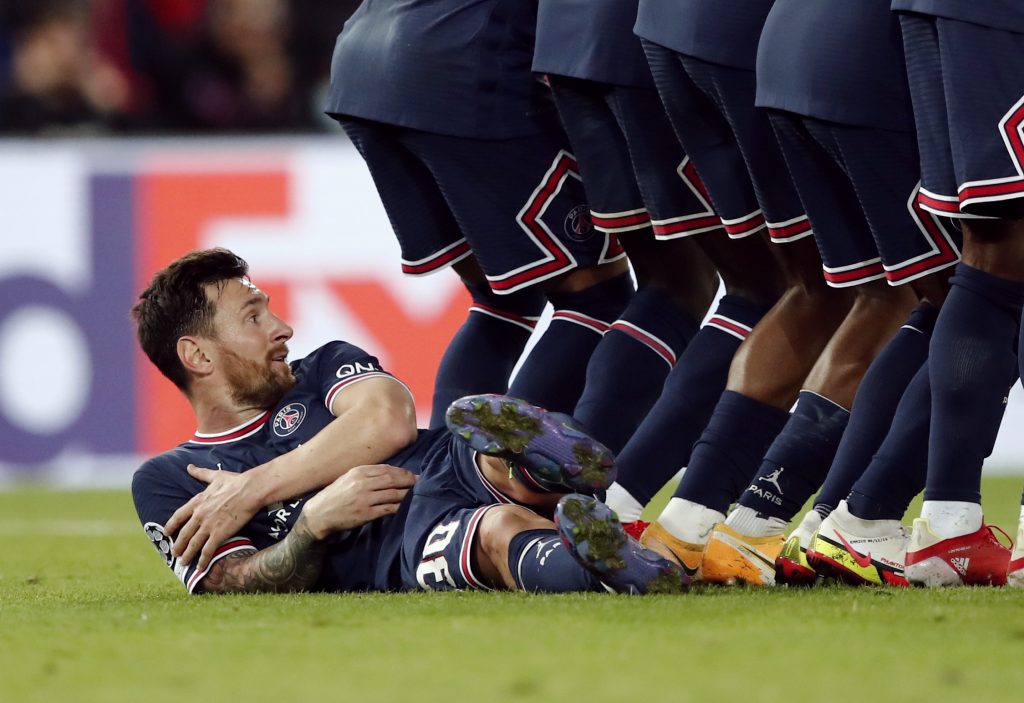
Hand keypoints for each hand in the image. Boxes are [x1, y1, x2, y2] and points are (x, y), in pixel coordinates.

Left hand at [166, 465, 262, 570]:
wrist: (250, 490)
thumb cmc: (235, 482)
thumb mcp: (215, 476)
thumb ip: (200, 473)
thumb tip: (189, 467)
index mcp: (197, 501)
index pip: (178, 516)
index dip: (171, 525)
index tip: (166, 532)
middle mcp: (199, 515)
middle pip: (184, 534)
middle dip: (178, 545)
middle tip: (175, 553)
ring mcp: (208, 525)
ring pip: (193, 544)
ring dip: (187, 555)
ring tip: (183, 563)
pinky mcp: (219, 534)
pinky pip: (207, 550)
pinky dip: (203, 560)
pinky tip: (200, 567)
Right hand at [301, 464, 416, 540]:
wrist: (319, 514)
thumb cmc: (335, 495)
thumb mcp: (348, 478)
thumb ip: (367, 474)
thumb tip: (390, 473)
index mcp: (358, 472)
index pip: (386, 469)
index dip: (402, 471)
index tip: (412, 474)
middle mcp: (361, 484)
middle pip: (392, 479)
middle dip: (408, 480)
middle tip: (420, 482)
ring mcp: (364, 499)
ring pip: (393, 493)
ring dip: (407, 493)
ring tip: (417, 493)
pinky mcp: (365, 514)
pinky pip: (388, 508)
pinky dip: (399, 506)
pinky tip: (406, 506)